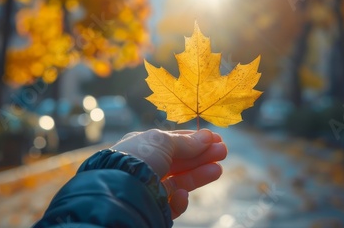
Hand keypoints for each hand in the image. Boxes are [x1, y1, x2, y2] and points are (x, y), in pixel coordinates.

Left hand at [111, 129, 226, 218]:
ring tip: (218, 169)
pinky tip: (183, 194)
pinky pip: (171, 203)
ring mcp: (149, 187)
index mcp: (143, 146)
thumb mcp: (163, 141)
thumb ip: (187, 142)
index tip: (215, 138)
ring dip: (199, 174)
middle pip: (180, 161)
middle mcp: (145, 165)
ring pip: (180, 181)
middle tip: (223, 151)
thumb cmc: (138, 159)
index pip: (173, 141)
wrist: (119, 192)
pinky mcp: (153, 207)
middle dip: (202, 155)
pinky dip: (179, 199)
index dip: (195, 139)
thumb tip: (207, 137)